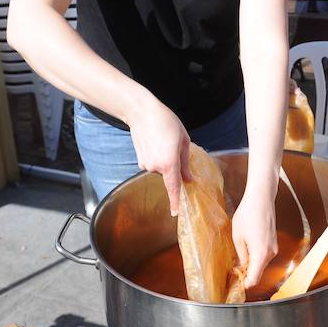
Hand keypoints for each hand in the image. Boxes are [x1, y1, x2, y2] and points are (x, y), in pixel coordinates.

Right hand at [128, 101, 192, 216]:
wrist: (142, 113)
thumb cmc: (167, 123)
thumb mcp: (183, 140)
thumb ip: (186, 163)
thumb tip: (188, 180)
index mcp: (170, 163)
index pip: (174, 188)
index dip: (175, 202)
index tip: (176, 213)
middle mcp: (156, 167)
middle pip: (170, 174)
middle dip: (174, 164)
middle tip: (174, 144)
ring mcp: (146, 165)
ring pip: (161, 169)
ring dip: (164, 160)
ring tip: (163, 140)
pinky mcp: (140, 161)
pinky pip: (153, 164)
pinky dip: (156, 157)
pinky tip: (154, 143)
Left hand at [232, 190, 277, 287]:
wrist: (261, 198)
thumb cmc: (248, 214)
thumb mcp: (237, 237)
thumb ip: (240, 255)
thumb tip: (240, 268)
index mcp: (261, 254)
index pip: (254, 279)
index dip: (243, 284)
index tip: (234, 284)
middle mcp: (271, 253)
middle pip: (258, 272)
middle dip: (246, 274)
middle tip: (232, 271)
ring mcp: (274, 247)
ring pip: (261, 264)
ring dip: (251, 264)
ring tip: (237, 258)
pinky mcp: (274, 242)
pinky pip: (264, 255)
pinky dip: (256, 256)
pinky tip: (246, 248)